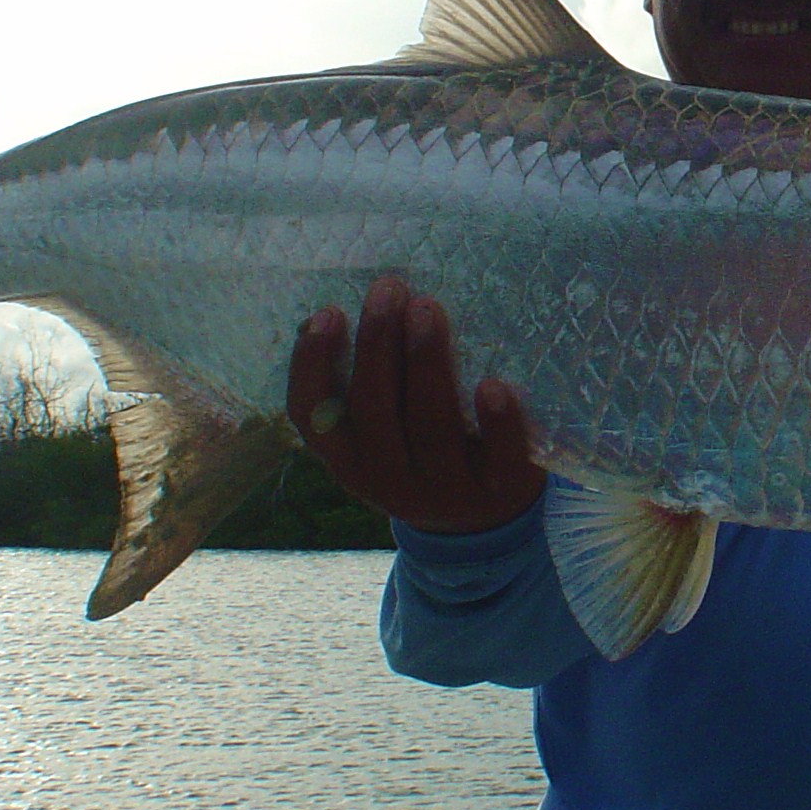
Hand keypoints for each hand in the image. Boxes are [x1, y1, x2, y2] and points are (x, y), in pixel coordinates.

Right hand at [284, 275, 547, 534]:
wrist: (487, 521)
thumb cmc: (424, 447)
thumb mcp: (384, 430)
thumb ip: (372, 381)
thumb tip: (367, 301)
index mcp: (349, 460)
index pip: (312, 416)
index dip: (312, 365)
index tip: (328, 312)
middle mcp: (389, 480)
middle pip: (374, 410)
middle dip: (378, 344)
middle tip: (390, 288)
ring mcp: (445, 489)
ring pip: (430, 425)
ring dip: (426, 363)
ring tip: (428, 309)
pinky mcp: (499, 490)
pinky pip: (498, 457)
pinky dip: (496, 422)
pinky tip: (493, 383)